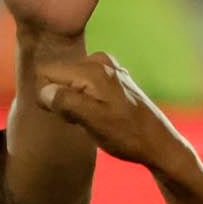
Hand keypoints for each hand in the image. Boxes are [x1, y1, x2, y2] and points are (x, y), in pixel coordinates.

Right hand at [31, 48, 197, 177]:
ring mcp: (108, 67)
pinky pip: (84, 83)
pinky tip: (100, 114)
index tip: (65, 115)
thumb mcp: (92, 121)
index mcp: (92, 69)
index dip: (47, 96)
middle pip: (57, 74)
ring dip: (72, 101)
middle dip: (60, 98)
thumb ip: (66, 102)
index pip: (46, 72)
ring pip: (69, 80)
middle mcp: (99, 60)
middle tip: (80, 119)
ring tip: (92, 118)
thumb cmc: (126, 134)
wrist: (158, 142)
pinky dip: (85, 100)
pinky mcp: (113, 77)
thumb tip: (44, 91)